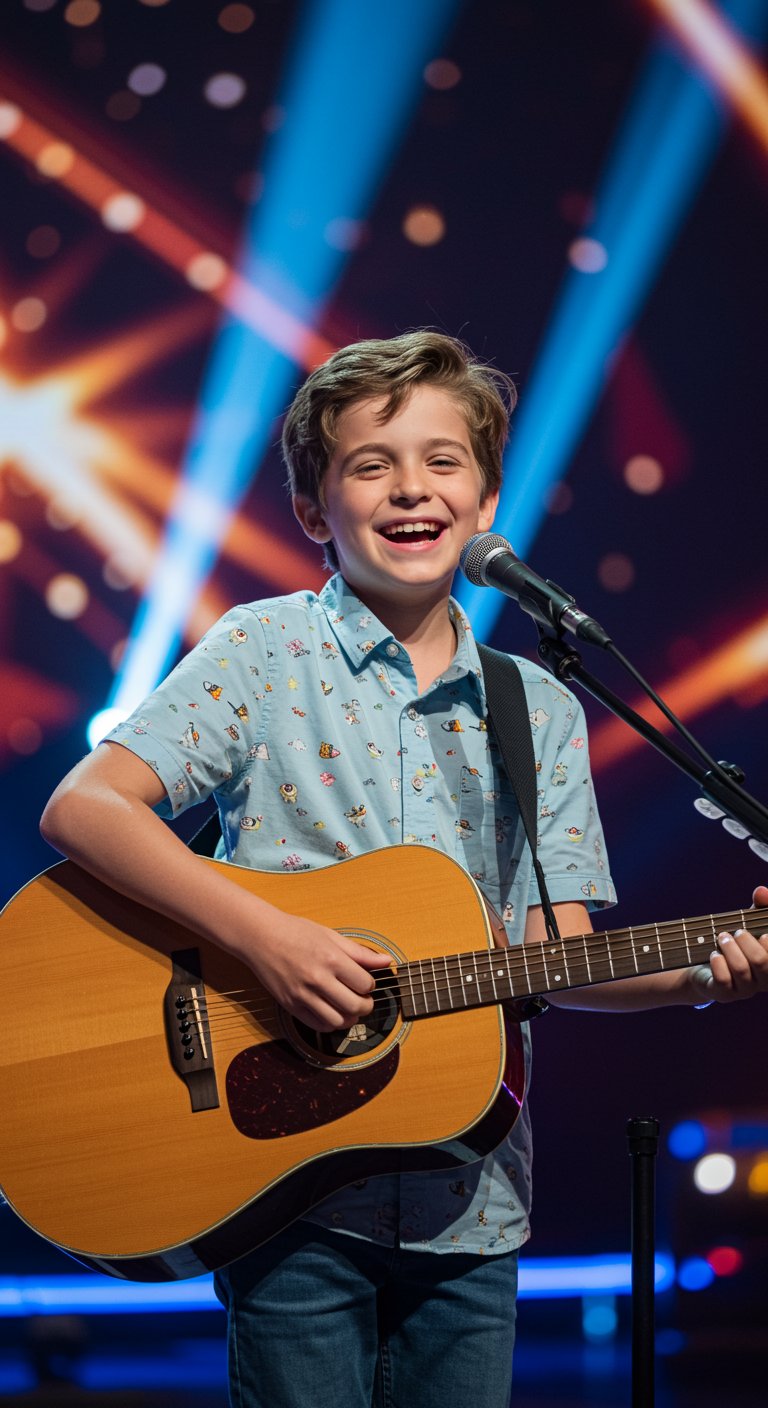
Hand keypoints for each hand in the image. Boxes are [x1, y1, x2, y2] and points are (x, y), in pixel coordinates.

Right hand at [242, 911, 384, 1031]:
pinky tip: (332, 1013)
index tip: (365, 981)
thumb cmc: (295, 932)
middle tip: (364, 1000)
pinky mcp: (290, 1005)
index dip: (370, 985)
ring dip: (349, 1018)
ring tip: (349, 1008)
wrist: (261, 937)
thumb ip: (360, 952)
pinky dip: (330, 1024)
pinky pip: (317, 1025)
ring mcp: (302, 994)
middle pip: (355, 1006)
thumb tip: (387, 960)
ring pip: (337, 1021)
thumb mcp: (331, 936)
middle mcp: (317, 979)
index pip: (365, 984)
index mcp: (331, 959)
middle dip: (366, 1006)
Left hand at [694, 884, 767, 1003]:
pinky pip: (723, 980)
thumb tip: (761, 891)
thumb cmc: (736, 943)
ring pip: (741, 969)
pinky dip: (718, 962)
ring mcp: (745, 990)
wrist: (705, 965)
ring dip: (729, 947)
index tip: (764, 934)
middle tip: (736, 932)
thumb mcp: (749, 922)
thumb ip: (760, 906)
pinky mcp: (725, 995)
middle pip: (762, 962)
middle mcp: (764, 981)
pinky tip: (714, 955)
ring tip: (721, 937)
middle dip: (746, 940)